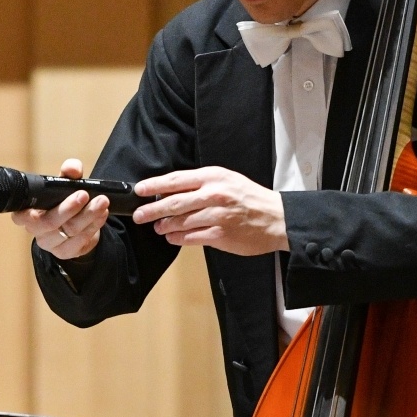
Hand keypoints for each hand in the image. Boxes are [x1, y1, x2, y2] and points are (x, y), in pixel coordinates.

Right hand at [11, 158, 110, 259]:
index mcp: (26, 213)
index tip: (47, 198)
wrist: (75, 223)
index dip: (29, 211)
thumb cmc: (62, 200)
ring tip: (102, 202)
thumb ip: (68, 172)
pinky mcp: (65, 252)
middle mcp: (35, 230)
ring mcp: (50, 243)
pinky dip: (94, 226)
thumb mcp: (64, 183)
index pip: (20, 216)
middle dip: (69, 208)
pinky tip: (101, 215)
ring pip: (69, 231)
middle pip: (49, 222)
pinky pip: (80, 241)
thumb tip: (73, 168)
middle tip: (85, 194)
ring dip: (88, 215)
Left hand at [133, 166, 287, 255]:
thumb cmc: (250, 198)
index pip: (176, 180)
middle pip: (174, 203)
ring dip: (164, 226)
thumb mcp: (227, 180)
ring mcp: (217, 216)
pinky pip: (190, 238)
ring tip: (157, 227)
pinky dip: (177, 238)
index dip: (154, 185)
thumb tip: (171, 191)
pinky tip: (171, 237)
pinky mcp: (220, 235)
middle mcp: (214, 195)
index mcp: (214, 177)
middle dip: (152, 210)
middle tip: (138, 215)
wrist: (277, 218)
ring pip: (180, 222)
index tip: (139, 190)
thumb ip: (201, 184)